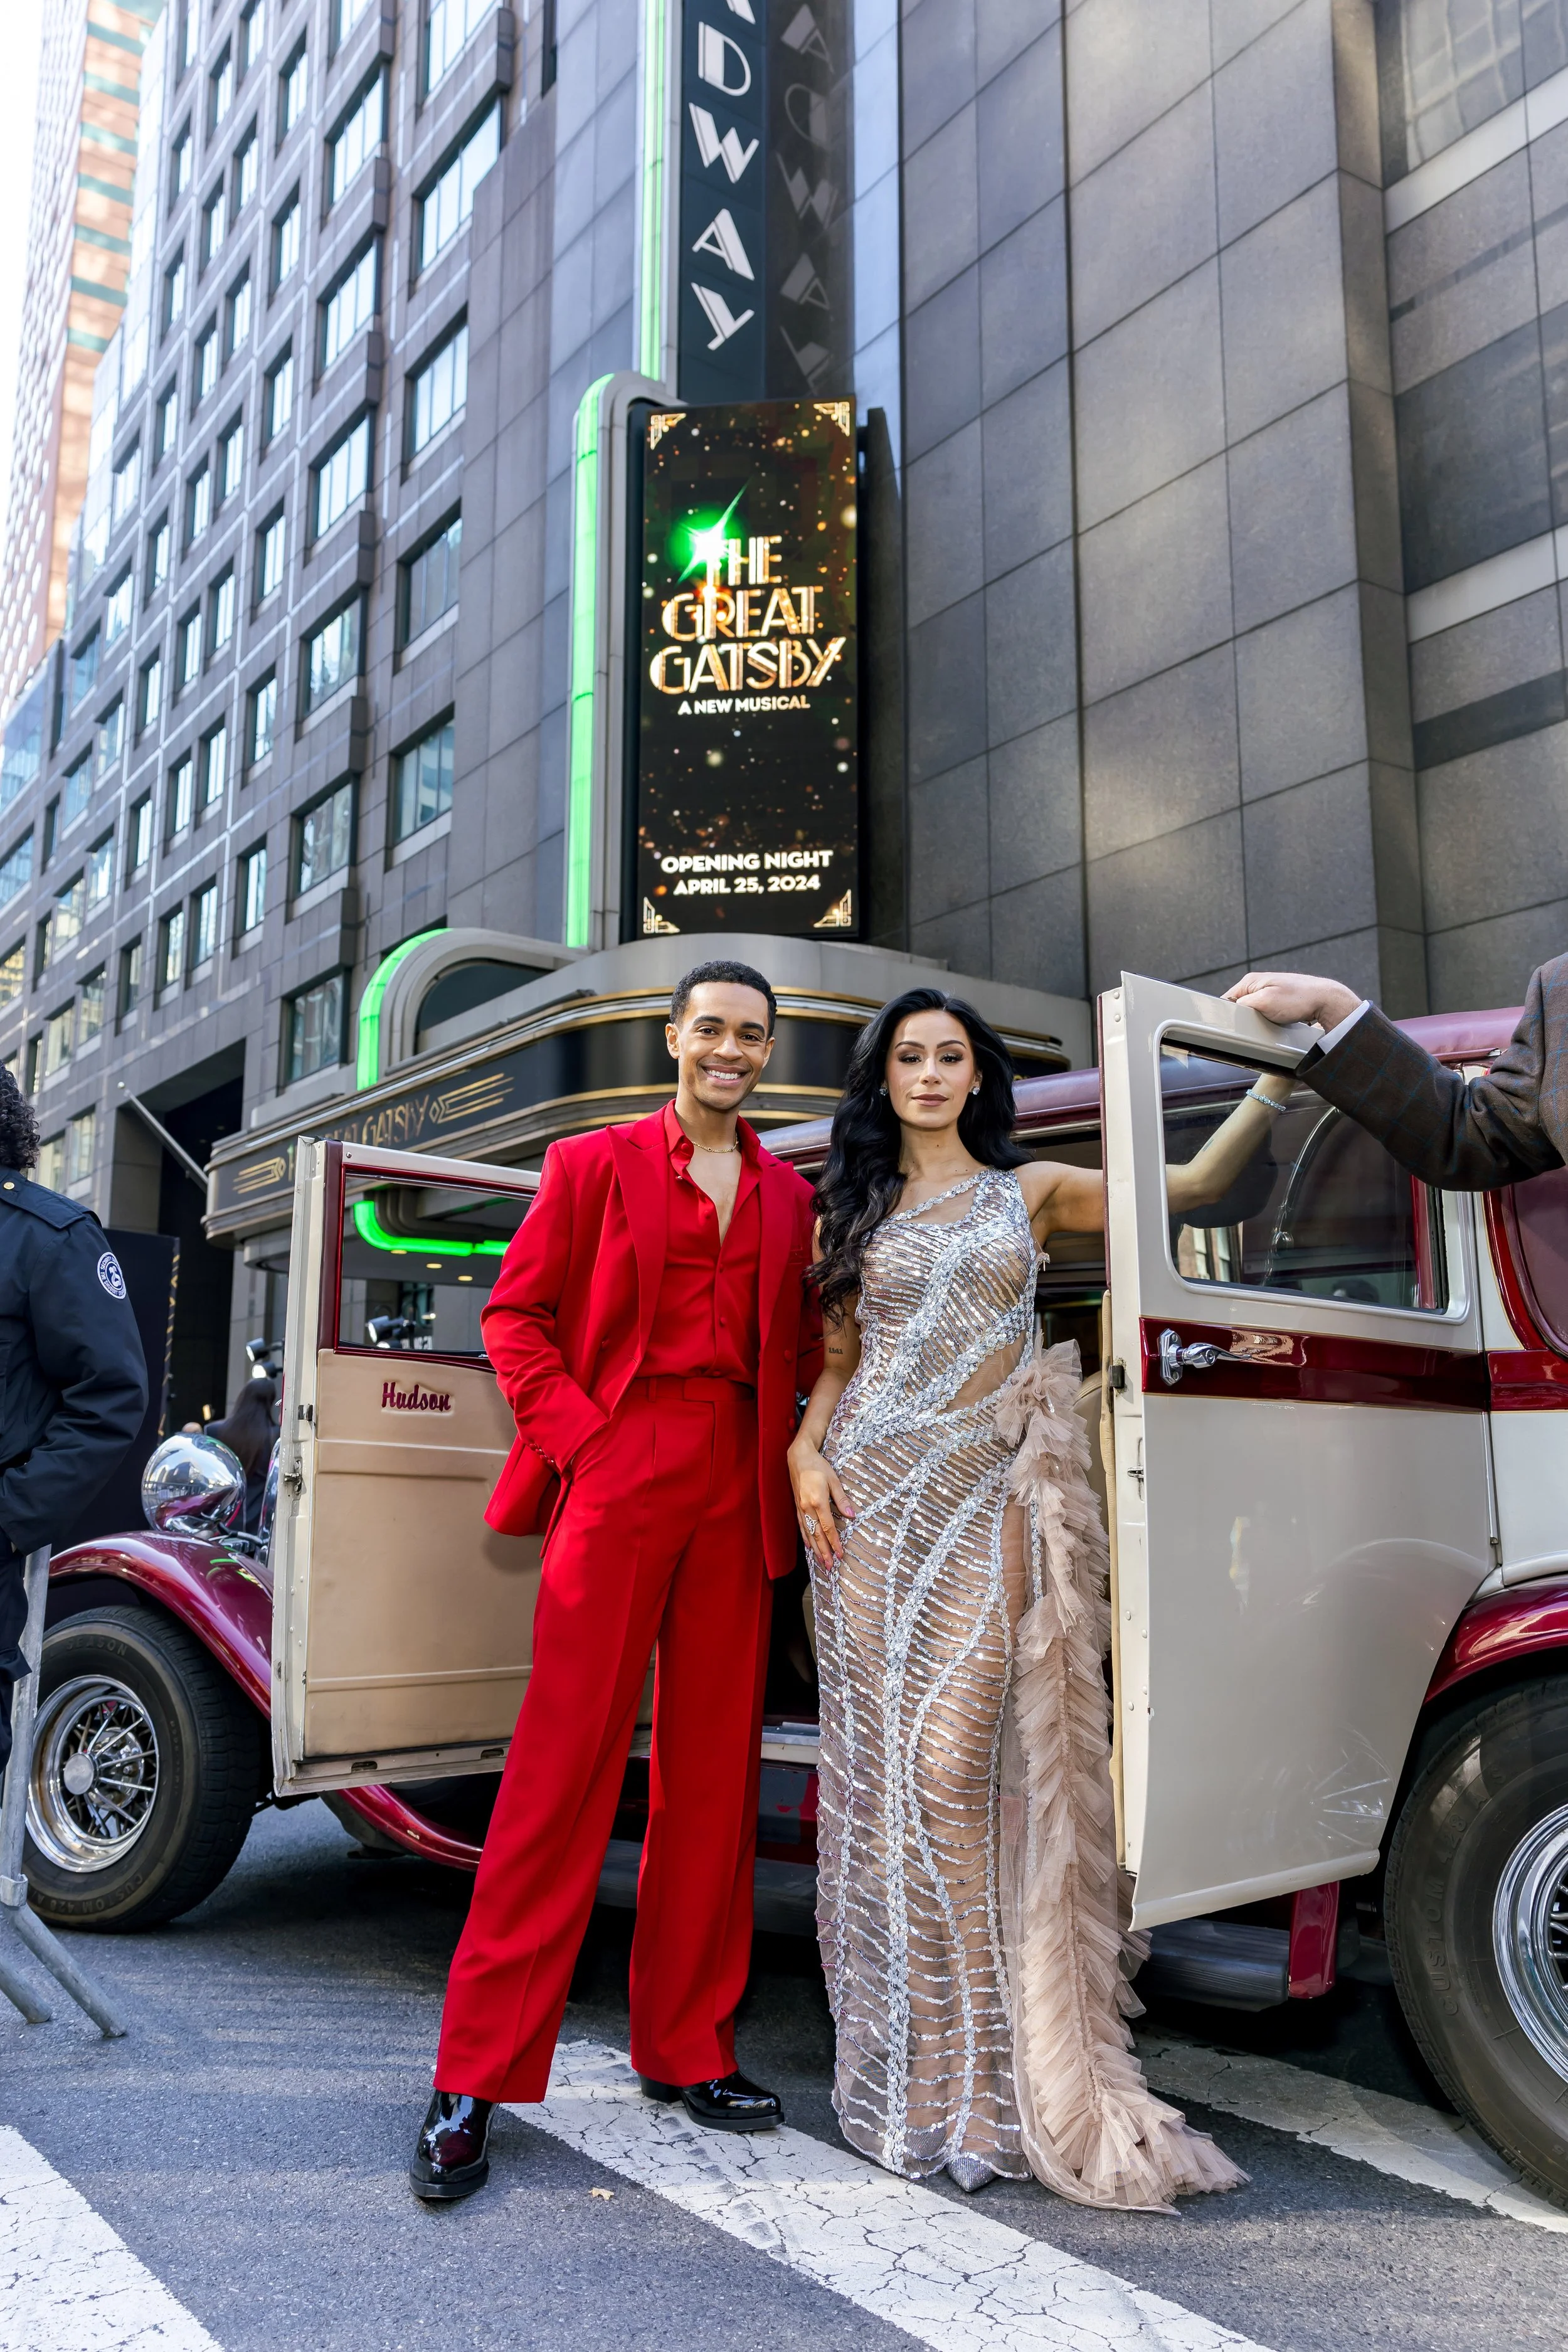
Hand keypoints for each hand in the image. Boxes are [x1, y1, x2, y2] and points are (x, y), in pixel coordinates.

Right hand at [788, 1436, 852, 1568]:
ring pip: (809, 1534)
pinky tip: (809, 1547)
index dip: (834, 1543)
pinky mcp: (797, 1507)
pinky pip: (802, 1527)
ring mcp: (801, 1509)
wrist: (798, 1458)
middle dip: (824, 1552)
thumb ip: (841, 1499)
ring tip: (821, 1562)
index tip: (840, 1555)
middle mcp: (807, 1508)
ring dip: (816, 1549)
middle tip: (830, 1567)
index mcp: (818, 1501)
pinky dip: (806, 1538)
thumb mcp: (834, 1480)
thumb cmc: (818, 1466)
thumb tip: (852, 1515)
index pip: (828, 1528)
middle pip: (817, 1535)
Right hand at [1224, 971, 1360, 1030]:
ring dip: (1257, 1020)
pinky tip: (1275, 1022)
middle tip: (1254, 1025)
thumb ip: (1243, 1004)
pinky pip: (1265, 1013)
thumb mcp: (1264, 1001)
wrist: (1324, 1001)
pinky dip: (1268, 1020)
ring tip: (1268, 1023)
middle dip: (1244, 1018)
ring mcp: (1269, 992)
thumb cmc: (1298, 999)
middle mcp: (1258, 984)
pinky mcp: (1278, 1001)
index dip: (1229, 1014)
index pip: (1227, 999)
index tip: (1235, 1025)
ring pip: (1253, 1011)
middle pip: (1239, 1006)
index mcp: (1251, 981)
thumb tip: (1232, 1010)